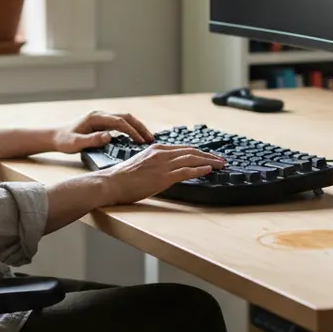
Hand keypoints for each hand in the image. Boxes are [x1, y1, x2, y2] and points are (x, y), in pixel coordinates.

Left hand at [52, 110, 155, 152]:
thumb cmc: (64, 140)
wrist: (55, 136)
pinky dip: (131, 128)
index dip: (132, 131)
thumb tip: (109, 137)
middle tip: (151, 139)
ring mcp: (102, 117)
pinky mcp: (102, 122)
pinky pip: (120, 123)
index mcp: (95, 118)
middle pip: (126, 117)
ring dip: (137, 127)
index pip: (119, 122)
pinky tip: (136, 137)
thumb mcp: (76, 143)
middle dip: (140, 127)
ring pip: (125, 119)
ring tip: (147, 139)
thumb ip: (92, 140)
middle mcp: (100, 115)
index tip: (141, 141)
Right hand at [98, 143, 226, 205]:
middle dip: (208, 155)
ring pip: (192, 159)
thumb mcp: (141, 163)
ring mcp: (163, 165)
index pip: (183, 148)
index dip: (199, 152)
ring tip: (220, 165)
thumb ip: (155, 162)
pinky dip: (199, 170)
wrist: (111, 183)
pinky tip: (208, 170)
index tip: (208, 156)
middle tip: (221, 160)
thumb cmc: (122, 177)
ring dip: (209, 162)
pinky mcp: (163, 177)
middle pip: (191, 151)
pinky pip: (186, 171)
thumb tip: (166, 168)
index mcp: (156, 149)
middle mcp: (161, 154)